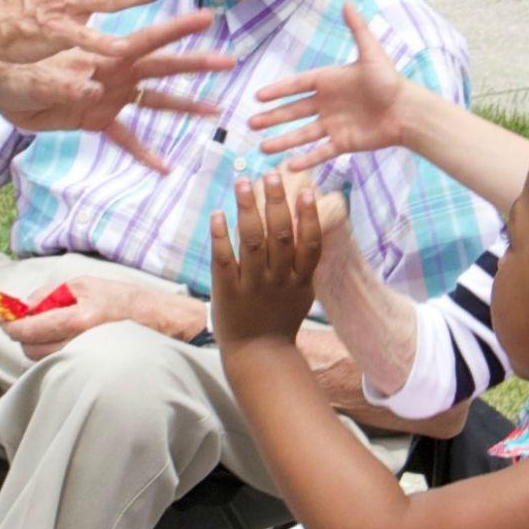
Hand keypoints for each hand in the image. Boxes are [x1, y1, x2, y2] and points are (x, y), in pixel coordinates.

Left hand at [0, 10, 234, 171]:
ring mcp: (108, 97)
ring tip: (215, 112)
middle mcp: (113, 73)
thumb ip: (65, 82)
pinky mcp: (96, 119)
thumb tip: (91, 89)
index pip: (147, 40)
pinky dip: (144, 152)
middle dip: (196, 64)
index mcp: (102, 55)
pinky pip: (125, 138)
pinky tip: (165, 167)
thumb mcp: (36, 74)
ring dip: (184, 105)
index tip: (207, 17)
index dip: (177, 29)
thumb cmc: (13, 65)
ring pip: (154, 100)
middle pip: (162, 67)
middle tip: (229, 62)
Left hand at [0, 276, 199, 359]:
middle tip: (24, 323)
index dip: (12, 326)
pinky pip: (58, 364)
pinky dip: (52, 353)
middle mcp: (82, 343)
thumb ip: (49, 294)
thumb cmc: (122, 298)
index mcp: (81, 318)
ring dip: (37, 346)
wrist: (159, 322)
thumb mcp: (84, 284)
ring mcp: (86, 360)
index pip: (33, 329)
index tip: (3, 321)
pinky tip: (62, 340)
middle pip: (32, 351)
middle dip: (23, 337)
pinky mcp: (89, 369)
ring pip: (43, 360)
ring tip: (48, 329)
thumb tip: (22, 308)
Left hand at [211, 172, 322, 350]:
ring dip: (248, 210)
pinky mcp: (227, 291)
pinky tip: (218, 214)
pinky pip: (224, 261)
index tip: (306, 189)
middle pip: (280, 237)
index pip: (309, 244)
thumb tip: (308, 217)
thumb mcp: (302, 290)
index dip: (308, 216)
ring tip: (243, 183)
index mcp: (300, 279)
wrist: (258, 354)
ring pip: (252, 243)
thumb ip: (304, 259)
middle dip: (276, 203)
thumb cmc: (281, 316)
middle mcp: (278, 281)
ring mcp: (252, 286)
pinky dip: (221, 237)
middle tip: (272, 175)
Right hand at [249, 3, 409, 172]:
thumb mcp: (371, 53)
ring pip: (302, 135)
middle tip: (250, 123)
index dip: (278, 90)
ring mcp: (334, 125)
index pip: (297, 85)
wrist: (408, 111)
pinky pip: (321, 152)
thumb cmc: (390, 81)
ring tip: (262, 148)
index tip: (258, 96)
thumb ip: (357, 29)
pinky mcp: (344, 143)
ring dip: (282, 141)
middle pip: (293, 111)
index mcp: (329, 81)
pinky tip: (289, 166)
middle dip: (272, 118)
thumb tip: (348, 2)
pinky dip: (306, 159)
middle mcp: (327, 104)